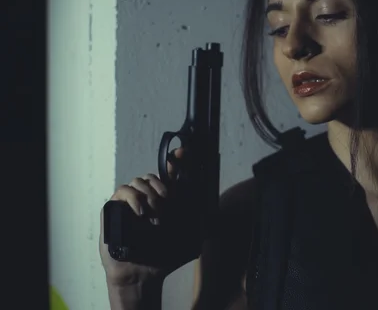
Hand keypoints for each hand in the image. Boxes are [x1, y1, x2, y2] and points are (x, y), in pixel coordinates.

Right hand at [99, 148, 194, 286]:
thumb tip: (214, 212)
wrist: (141, 274)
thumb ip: (198, 224)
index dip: (177, 160)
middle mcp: (147, 198)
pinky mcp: (114, 208)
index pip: (169, 174)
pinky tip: (141, 212)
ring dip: (150, 193)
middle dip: (162, 185)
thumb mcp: (186, 238)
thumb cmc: (162, 258)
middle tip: (167, 202)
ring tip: (154, 212)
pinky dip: (134, 198)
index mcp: (163, 201)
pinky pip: (123, 190)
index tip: (183, 152)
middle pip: (154, 175)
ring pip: (139, 180)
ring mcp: (130, 201)